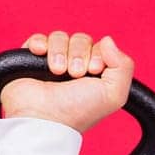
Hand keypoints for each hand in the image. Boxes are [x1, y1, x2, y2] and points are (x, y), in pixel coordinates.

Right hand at [0, 31, 134, 133]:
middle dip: (79, 54)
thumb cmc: (78, 112)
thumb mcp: (114, 94)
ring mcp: (52, 62)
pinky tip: (41, 54)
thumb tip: (108, 40)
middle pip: (82, 39)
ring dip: (60, 52)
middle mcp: (75, 67)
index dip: (98, 54)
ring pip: (60, 37)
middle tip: (75, 74)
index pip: (101, 47)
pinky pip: (38, 39)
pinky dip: (40, 43)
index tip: (94, 70)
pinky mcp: (30, 60)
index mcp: (94, 74)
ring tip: (57, 71)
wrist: (45, 117)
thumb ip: (124, 66)